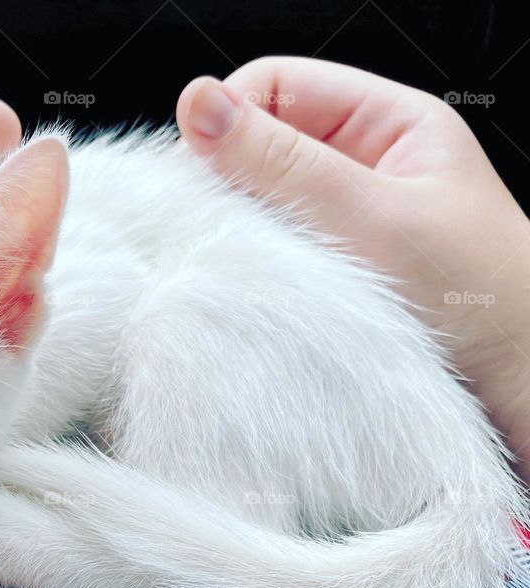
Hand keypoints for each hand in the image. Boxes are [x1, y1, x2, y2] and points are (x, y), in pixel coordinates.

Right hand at [176, 57, 529, 474]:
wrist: (516, 391)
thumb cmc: (482, 302)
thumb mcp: (376, 218)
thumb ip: (282, 162)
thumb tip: (199, 102)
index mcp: (387, 123)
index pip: (275, 85)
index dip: (229, 121)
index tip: (199, 175)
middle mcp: (360, 163)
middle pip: (259, 141)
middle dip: (230, 180)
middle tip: (222, 229)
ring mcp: (342, 217)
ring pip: (257, 198)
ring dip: (241, 229)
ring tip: (251, 266)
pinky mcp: (328, 268)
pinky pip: (268, 247)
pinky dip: (253, 264)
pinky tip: (259, 289)